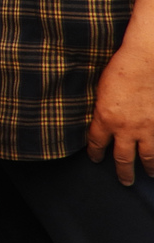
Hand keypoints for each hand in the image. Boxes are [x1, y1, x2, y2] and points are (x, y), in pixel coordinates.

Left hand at [86, 41, 153, 184]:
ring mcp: (148, 127)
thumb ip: (102, 110)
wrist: (146, 61)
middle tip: (125, 181)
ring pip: (148, 155)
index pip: (96, 143)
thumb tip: (103, 121)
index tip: (95, 159)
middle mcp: (126, 128)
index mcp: (105, 118)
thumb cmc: (120, 70)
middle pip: (123, 158)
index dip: (95, 153)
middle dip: (123, 172)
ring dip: (149, 167)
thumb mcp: (101, 92)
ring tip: (149, 174)